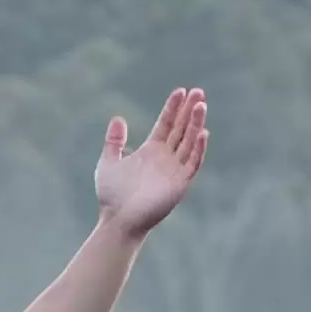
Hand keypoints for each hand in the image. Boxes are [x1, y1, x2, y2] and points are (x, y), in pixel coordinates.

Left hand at [93, 88, 209, 236]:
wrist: (118, 220)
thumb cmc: (112, 196)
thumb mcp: (108, 163)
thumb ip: (114, 142)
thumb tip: (118, 118)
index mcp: (151, 151)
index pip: (166, 124)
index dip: (173, 108)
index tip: (181, 91)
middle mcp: (165, 158)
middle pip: (181, 129)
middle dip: (189, 110)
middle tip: (198, 91)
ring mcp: (174, 170)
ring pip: (189, 142)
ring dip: (196, 124)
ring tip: (201, 105)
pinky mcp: (179, 184)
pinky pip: (192, 163)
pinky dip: (198, 149)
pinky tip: (202, 133)